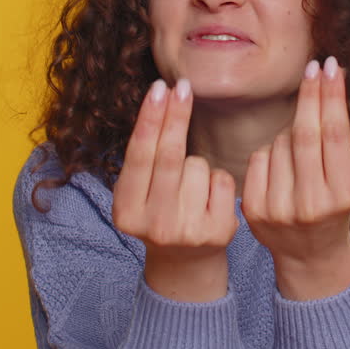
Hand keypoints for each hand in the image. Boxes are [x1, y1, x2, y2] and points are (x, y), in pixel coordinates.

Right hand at [112, 78, 238, 264]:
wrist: (185, 262)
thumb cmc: (159, 211)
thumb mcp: (139, 192)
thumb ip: (144, 156)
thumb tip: (161, 96)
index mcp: (127, 212)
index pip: (139, 155)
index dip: (150, 118)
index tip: (158, 87)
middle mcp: (154, 225)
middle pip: (169, 156)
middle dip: (176, 116)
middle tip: (182, 86)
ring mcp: (187, 231)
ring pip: (198, 165)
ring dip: (198, 164)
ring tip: (190, 189)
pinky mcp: (217, 233)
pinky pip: (222, 180)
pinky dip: (218, 180)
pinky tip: (209, 199)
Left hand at [242, 56, 349, 270]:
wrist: (310, 254)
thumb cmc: (333, 205)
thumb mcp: (347, 179)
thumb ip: (336, 141)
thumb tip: (328, 79)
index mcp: (342, 194)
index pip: (334, 133)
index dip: (331, 96)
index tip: (330, 67)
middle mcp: (312, 204)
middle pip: (305, 135)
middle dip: (310, 96)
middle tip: (313, 67)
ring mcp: (280, 209)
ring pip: (279, 143)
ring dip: (289, 134)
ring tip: (300, 156)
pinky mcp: (254, 210)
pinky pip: (259, 158)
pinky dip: (270, 153)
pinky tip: (280, 169)